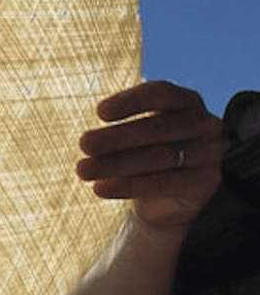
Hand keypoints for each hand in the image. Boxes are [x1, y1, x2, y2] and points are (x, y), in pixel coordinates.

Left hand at [77, 81, 222, 232]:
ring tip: (84, 169)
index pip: (160, 93)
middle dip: (115, 137)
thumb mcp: (134, 136)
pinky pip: (165, 182)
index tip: (99, 113)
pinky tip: (101, 188)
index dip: (130, 101)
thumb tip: (89, 140)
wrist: (166, 200)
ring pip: (159, 156)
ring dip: (115, 163)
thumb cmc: (145, 155)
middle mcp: (204, 123)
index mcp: (185, 101)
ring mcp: (210, 152)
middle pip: (156, 128)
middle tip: (84, 144)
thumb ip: (119, 130)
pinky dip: (129, 186)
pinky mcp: (207, 181)